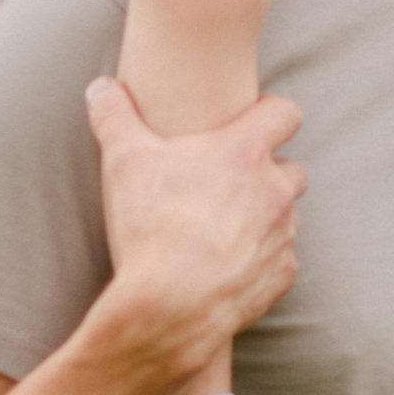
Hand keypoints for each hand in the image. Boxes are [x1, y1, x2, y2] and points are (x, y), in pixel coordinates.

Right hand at [87, 80, 304, 357]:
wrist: (167, 308)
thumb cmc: (149, 228)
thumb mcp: (122, 162)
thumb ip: (113, 116)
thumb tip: (101, 86)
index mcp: (244, 153)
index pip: (285, 113)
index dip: (269, 113)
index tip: (248, 123)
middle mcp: (274, 190)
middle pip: (292, 169)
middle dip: (268, 172)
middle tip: (228, 183)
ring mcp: (282, 235)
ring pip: (287, 215)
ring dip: (265, 216)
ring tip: (224, 227)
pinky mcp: (281, 275)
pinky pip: (281, 259)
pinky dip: (262, 259)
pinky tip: (227, 264)